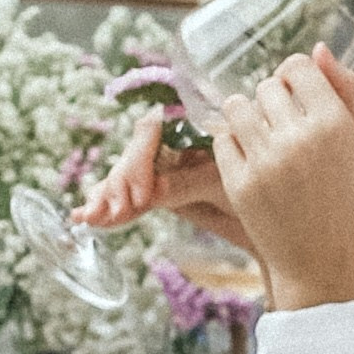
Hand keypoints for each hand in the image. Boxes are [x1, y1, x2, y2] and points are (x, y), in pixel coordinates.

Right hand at [80, 107, 251, 254]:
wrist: (269, 224)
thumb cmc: (255, 195)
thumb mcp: (222, 186)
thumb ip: (185, 185)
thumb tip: (152, 191)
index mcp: (189, 129)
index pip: (149, 132)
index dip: (138, 161)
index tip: (140, 194)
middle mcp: (170, 144)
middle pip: (131, 155)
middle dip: (118, 184)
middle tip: (112, 213)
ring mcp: (159, 168)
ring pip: (123, 175)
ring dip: (106, 196)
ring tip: (93, 217)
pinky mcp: (152, 192)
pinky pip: (124, 194)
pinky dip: (106, 204)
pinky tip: (84, 216)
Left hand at [210, 46, 353, 312]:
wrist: (321, 262)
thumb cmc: (349, 200)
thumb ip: (350, 91)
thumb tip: (318, 50)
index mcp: (336, 124)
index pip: (298, 66)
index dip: (295, 76)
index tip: (296, 95)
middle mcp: (300, 138)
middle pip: (267, 86)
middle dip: (273, 100)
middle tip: (283, 126)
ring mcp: (266, 161)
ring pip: (237, 107)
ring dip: (247, 117)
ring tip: (263, 138)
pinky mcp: (239, 183)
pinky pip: (221, 138)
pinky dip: (232, 145)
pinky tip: (252, 160)